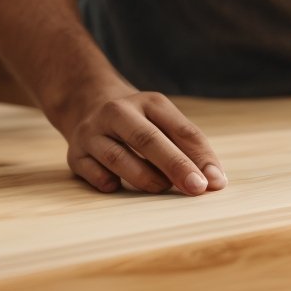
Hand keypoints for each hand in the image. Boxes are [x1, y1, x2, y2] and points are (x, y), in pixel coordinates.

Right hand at [55, 86, 227, 195]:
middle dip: (175, 165)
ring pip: (118, 158)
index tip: (215, 182)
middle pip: (148, 139)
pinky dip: (109, 183)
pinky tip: (119, 187)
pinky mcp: (75, 153)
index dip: (201, 156)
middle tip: (196, 188)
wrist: (87, 106)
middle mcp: (118, 112)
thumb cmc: (140, 124)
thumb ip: (191, 149)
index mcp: (150, 102)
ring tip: (161, 187)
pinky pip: (94, 174)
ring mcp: (93, 132)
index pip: (181, 129)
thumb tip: (216, 182)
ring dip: (144, 177)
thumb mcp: (165, 123)